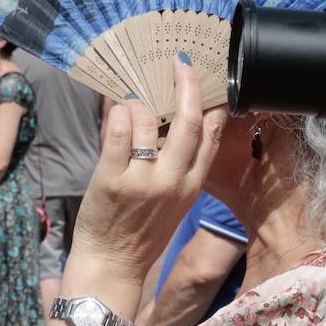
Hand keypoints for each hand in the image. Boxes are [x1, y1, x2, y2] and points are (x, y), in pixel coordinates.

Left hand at [71, 55, 227, 281]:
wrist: (113, 264)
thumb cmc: (142, 231)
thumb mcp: (177, 201)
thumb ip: (181, 166)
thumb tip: (175, 122)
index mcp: (192, 184)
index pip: (211, 135)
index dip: (213, 103)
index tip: (209, 80)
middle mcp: (172, 181)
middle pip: (189, 122)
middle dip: (186, 84)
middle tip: (179, 61)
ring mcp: (143, 181)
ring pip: (147, 120)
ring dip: (137, 102)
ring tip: (128, 103)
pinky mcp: (112, 180)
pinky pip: (118, 134)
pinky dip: (117, 115)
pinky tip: (114, 110)